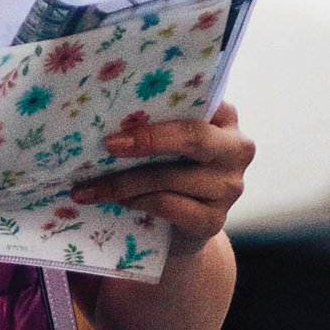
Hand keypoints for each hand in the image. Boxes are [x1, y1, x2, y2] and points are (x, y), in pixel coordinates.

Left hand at [71, 104, 253, 258]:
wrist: (181, 228)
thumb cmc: (171, 169)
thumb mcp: (169, 140)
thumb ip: (156, 122)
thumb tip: (106, 110)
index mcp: (225, 117)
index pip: (198, 101)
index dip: (159, 104)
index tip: (119, 109)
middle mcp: (236, 149)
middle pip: (193, 137)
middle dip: (147, 139)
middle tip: (108, 145)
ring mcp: (230, 187)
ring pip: (171, 177)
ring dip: (125, 181)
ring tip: (92, 185)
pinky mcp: (215, 220)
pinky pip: (169, 206)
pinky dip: (137, 202)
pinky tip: (117, 201)